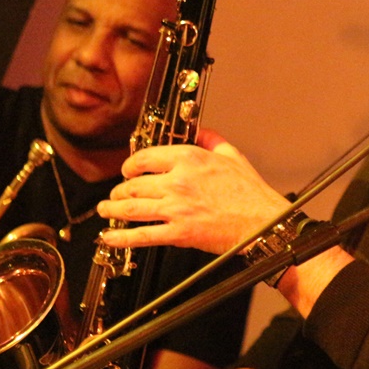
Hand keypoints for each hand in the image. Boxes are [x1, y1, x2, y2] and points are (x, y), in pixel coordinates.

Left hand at [98, 129, 290, 254]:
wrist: (262, 222)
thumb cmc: (250, 192)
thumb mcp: (233, 155)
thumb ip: (212, 139)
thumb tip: (200, 130)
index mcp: (190, 159)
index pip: (145, 158)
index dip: (130, 165)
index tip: (128, 171)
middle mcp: (179, 181)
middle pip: (134, 184)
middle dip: (119, 190)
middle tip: (115, 194)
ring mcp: (176, 208)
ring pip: (131, 208)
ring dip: (112, 209)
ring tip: (106, 209)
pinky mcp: (179, 233)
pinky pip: (142, 235)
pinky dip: (121, 237)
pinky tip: (110, 237)